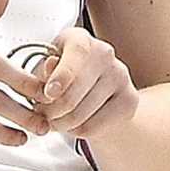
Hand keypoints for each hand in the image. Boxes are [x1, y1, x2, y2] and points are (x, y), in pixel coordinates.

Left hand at [31, 27, 139, 141]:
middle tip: (40, 114)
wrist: (94, 91)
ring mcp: (121, 76)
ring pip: (79, 114)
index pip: (76, 54)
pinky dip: (75, 131)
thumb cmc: (60, 76)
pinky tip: (71, 124)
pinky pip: (92, 127)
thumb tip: (48, 66)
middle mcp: (104, 53)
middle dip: (48, 110)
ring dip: (58, 124)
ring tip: (53, 120)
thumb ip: (42, 71)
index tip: (49, 93)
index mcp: (79, 38)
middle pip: (73, 93)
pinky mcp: (129, 100)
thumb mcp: (44, 69)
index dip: (61, 76)